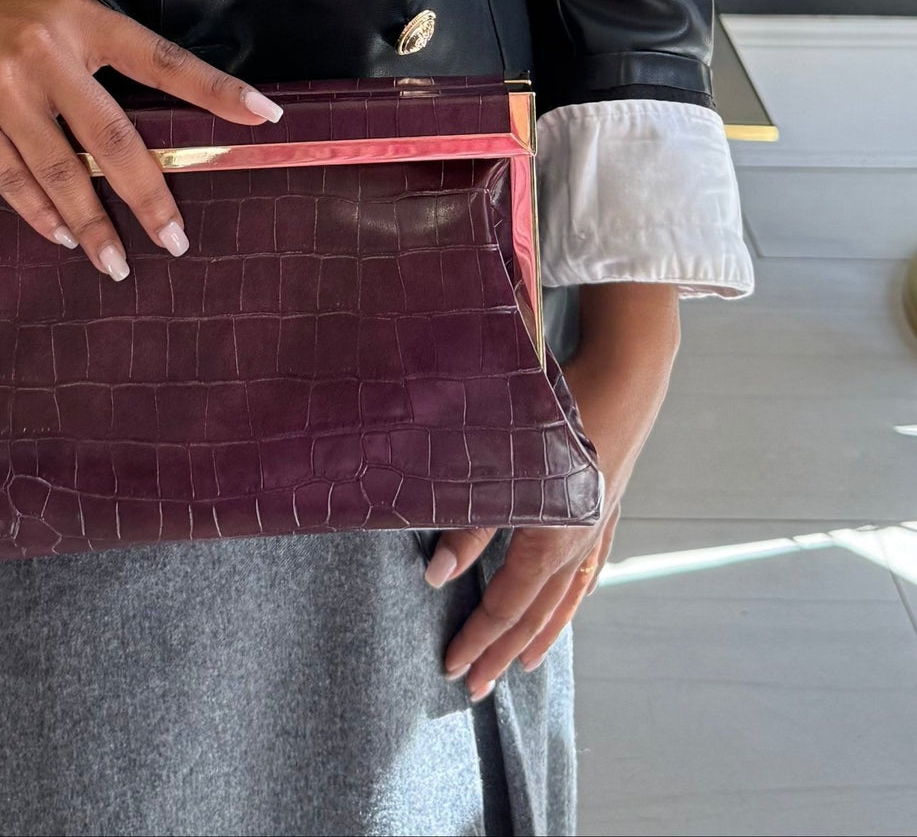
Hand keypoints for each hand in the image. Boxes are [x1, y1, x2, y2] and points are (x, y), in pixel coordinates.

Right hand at [0, 0, 283, 276]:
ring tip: (118, 264)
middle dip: (149, 196)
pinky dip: (42, 216)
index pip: (161, 59)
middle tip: (175, 239)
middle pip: (114, 138)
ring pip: (63, 172)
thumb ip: (91, 64)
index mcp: (79, 20)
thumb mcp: (47, 20)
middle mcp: (46, 52)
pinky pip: (13, 181)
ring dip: (94, 226)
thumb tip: (136, 138)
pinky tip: (64, 239)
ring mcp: (3, 88)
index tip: (263, 115)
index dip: (215, 90)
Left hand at [424, 282, 681, 700]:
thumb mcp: (505, 462)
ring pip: (565, 597)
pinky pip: (587, 569)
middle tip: (473, 686)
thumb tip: (436, 576)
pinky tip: (566, 603)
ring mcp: (597, 526)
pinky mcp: (605, 506)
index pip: (507, 605)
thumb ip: (469, 523)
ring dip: (539, 634)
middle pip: (535, 612)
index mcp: (553, 537)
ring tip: (520, 664)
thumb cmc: (559, 409)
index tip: (451, 667)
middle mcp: (579, 542)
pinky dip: (571, 597)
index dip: (477, 638)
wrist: (627, 375)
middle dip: (501, 652)